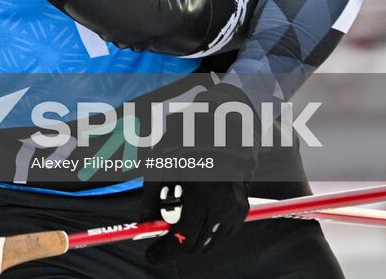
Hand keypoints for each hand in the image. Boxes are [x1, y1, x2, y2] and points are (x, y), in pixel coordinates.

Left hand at [139, 82, 257, 263]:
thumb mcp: (159, 167)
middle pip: (196, 245)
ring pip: (211, 241)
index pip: (183, 238)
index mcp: (200, 194)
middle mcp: (222, 205)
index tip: (150, 257)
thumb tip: (142, 225)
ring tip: (179, 216)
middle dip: (176, 245)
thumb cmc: (185, 144)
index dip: (164, 251)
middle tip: (161, 238)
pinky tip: (196, 214)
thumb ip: (149, 200)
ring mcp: (236, 208)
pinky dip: (207, 231)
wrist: (221, 128)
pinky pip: (223, 232)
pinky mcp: (244, 208)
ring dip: (192, 238)